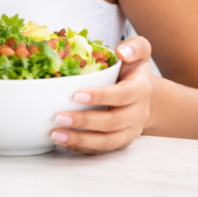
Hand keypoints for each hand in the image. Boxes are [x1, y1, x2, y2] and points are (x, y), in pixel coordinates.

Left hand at [50, 36, 152, 154]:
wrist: (141, 93)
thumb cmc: (131, 69)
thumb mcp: (138, 51)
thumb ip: (136, 46)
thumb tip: (123, 51)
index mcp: (141, 89)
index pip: (122, 95)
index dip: (100, 96)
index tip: (75, 94)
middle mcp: (138, 113)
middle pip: (113, 122)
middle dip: (84, 121)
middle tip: (58, 117)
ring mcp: (130, 131)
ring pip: (107, 141)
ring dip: (81, 139)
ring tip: (56, 134)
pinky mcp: (121, 142)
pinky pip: (102, 150)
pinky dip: (81, 147)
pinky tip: (62, 141)